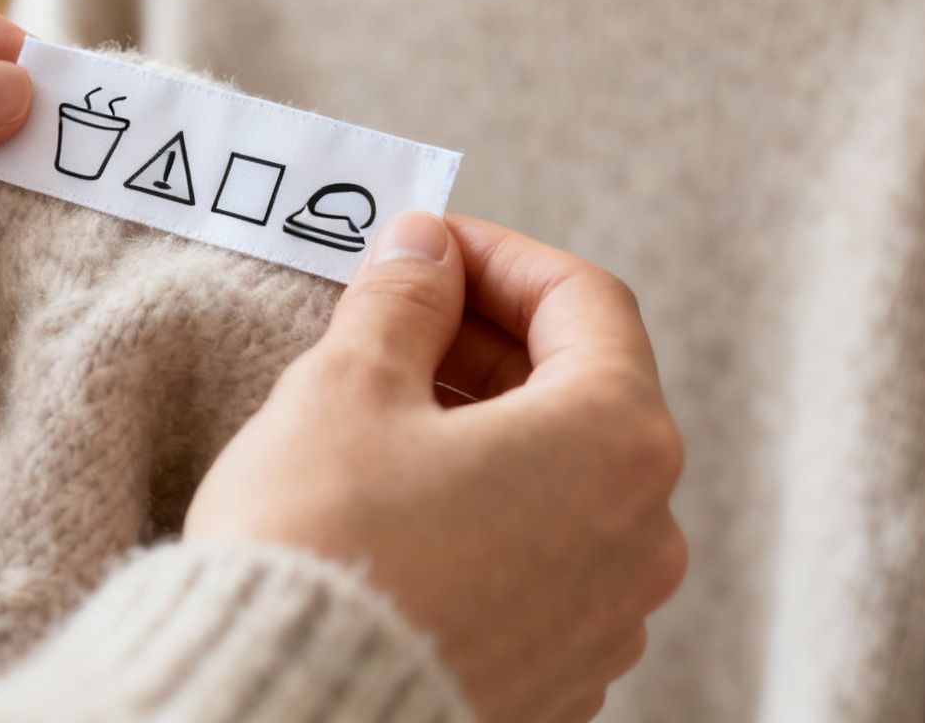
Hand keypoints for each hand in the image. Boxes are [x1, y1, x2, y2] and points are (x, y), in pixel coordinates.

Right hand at [184, 212, 686, 722]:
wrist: (282, 717)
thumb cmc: (320, 546)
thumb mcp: (348, 385)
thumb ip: (403, 298)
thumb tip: (425, 252)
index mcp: (616, 442)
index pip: (584, 301)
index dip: (498, 257)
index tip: (425, 249)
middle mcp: (642, 537)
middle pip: (584, 392)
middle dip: (487, 343)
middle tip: (394, 320)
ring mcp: (608, 621)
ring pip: (563, 482)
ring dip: (486, 430)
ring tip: (384, 414)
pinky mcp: (560, 681)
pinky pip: (542, 565)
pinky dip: (488, 514)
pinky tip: (400, 506)